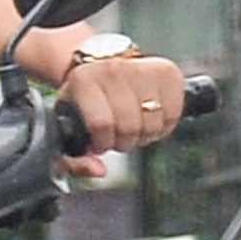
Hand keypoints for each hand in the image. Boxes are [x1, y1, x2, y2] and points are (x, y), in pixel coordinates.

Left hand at [59, 46, 189, 151]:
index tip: (99, 143)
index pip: (101, 124)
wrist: (100, 67)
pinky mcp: (167, 71)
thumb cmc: (82, 102)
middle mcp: (113, 69)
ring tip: (132, 128)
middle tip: (117, 137)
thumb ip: (74, 159)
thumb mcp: (66, 126)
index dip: (103, 143)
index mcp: (83, 81)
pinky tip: (149, 121)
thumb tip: (99, 172)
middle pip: (129, 126)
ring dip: (144, 135)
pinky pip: (174, 113)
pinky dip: (163, 126)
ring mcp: (142, 68)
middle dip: (124, 142)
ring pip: (154, 122)